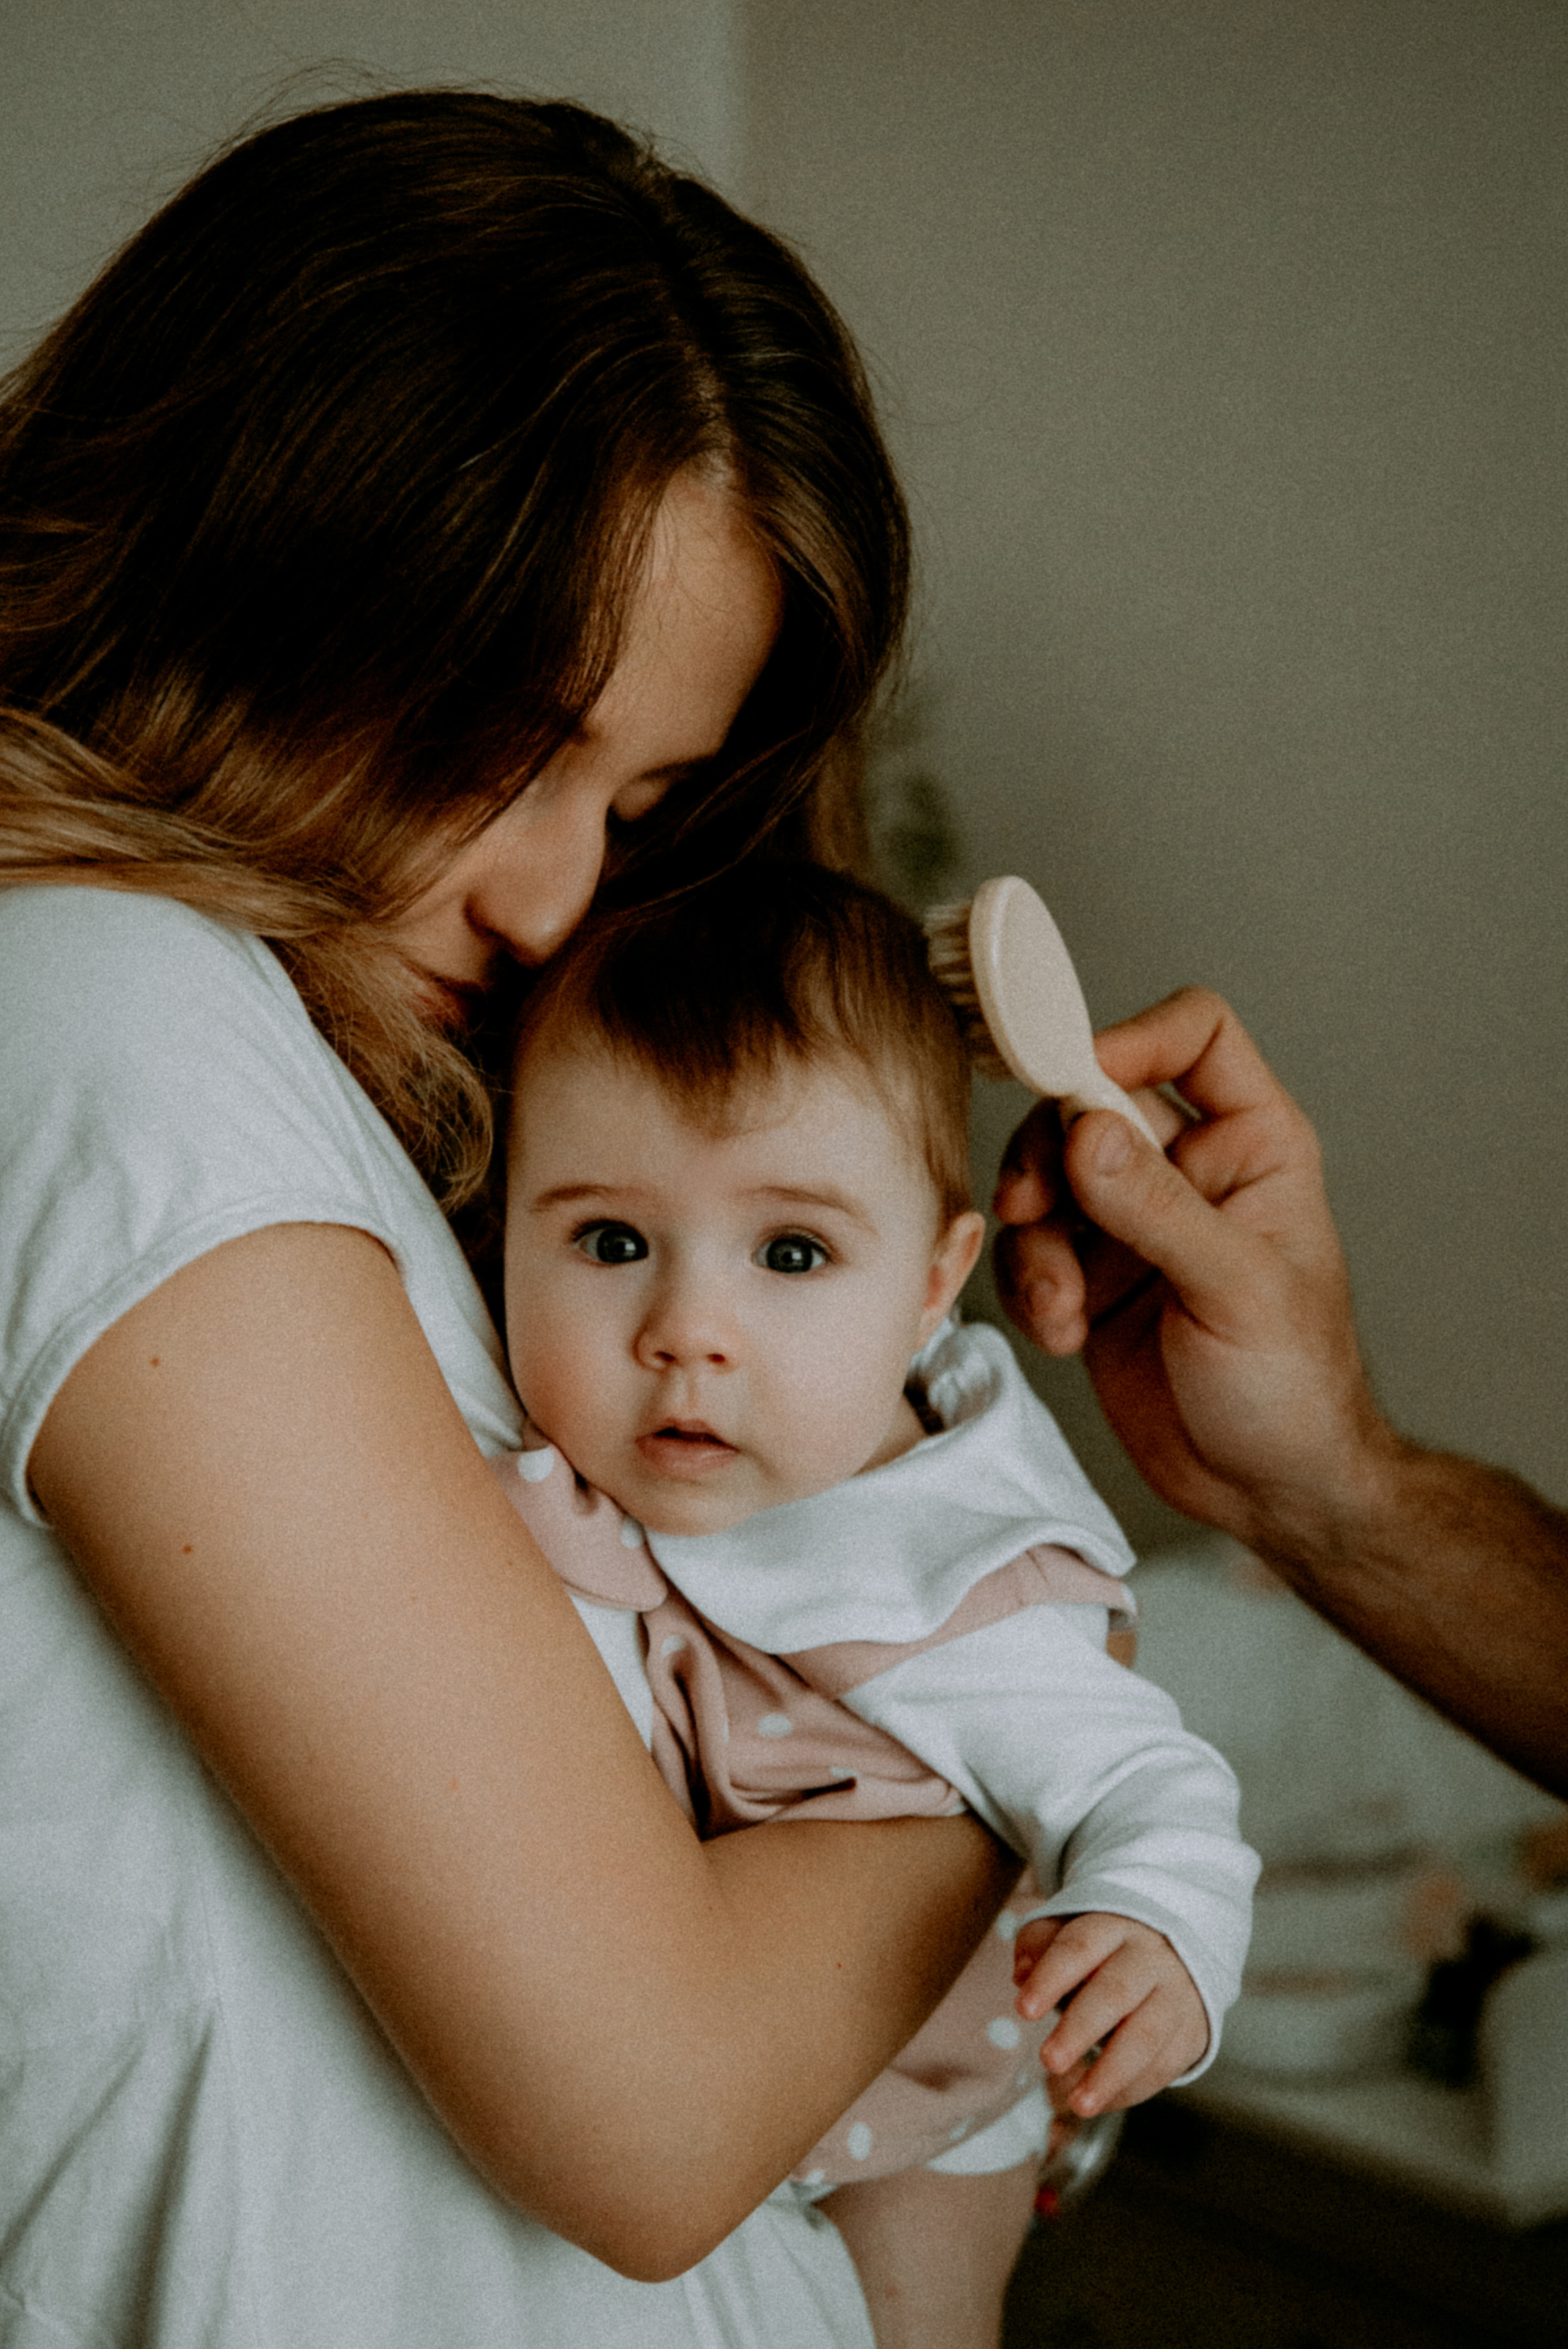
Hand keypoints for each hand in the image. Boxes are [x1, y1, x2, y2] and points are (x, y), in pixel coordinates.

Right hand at [992, 987, 1394, 1557]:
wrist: (1269, 1493)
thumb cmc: (1295, 1389)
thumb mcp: (1237, 1291)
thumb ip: (1157, 1208)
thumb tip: (1083, 1132)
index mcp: (1252, 1146)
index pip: (1194, 1036)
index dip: (1131, 1040)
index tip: (1076, 1083)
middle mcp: (1188, 1170)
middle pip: (1090, 1101)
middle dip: (1050, 1156)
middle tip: (1035, 1207)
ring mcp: (1133, 1223)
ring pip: (1047, 1176)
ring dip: (1036, 1239)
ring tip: (1062, 1304)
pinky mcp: (1090, 1276)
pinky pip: (1029, 1248)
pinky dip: (1029, 1288)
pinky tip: (1063, 1335)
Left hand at [1013, 1912, 1207, 2116]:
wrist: (1176, 1951)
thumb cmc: (1104, 1948)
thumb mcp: (1069, 1931)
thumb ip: (1039, 1945)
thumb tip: (1021, 1974)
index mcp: (1113, 1926)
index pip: (1079, 1948)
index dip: (1051, 1978)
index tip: (1024, 2009)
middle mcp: (1150, 1956)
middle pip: (1115, 1992)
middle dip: (1080, 2029)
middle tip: (1048, 2060)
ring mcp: (1177, 1994)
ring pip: (1147, 2036)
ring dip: (1111, 2074)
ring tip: (1077, 2104)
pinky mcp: (1193, 2031)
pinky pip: (1165, 2066)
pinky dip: (1131, 2090)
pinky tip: (1099, 2103)